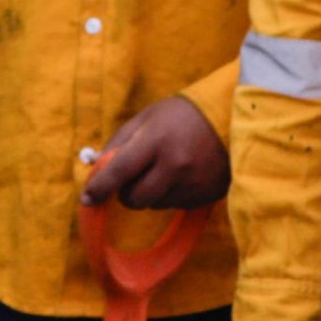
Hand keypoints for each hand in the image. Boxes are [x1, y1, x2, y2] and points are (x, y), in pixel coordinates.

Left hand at [80, 94, 228, 207]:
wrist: (233, 118)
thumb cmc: (183, 115)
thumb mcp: (147, 117)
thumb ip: (120, 142)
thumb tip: (96, 167)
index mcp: (156, 141)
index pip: (119, 172)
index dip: (99, 188)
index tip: (87, 199)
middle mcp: (174, 166)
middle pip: (135, 198)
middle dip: (126, 192)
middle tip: (132, 178)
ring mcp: (191, 184)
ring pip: (154, 205)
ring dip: (150, 193)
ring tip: (163, 169)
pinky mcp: (205, 196)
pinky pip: (175, 205)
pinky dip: (170, 195)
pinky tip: (181, 175)